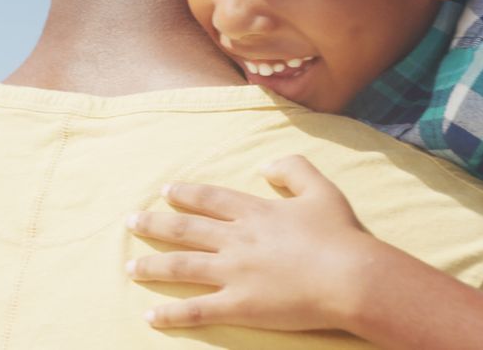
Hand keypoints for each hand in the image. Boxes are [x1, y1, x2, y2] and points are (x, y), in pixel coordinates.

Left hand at [126, 155, 378, 331]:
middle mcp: (237, 239)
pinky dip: (172, 314)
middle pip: (185, 230)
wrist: (351, 277)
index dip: (186, 195)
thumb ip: (293, 169)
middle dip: (155, 225)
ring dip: (153, 267)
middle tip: (132, 222)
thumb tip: (265, 166)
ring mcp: (234, 273)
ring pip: (182, 267)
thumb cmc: (340, 235)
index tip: (166, 192)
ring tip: (130, 268)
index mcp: (255, 212)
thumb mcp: (321, 189)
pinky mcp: (239, 305)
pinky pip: (197, 310)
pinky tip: (151, 316)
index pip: (210, 199)